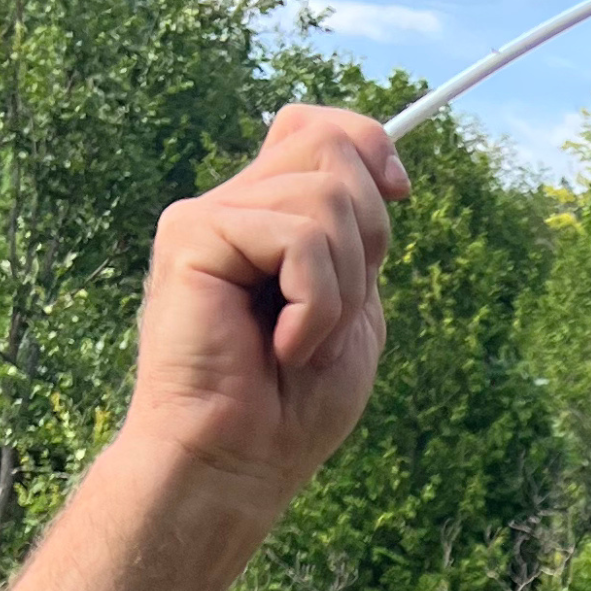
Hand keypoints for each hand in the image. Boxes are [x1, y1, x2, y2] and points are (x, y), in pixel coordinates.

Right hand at [125, 104, 408, 514]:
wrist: (239, 464)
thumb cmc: (293, 405)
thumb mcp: (352, 304)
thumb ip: (358, 235)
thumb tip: (389, 169)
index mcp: (269, 216)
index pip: (319, 126)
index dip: (370, 144)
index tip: (400, 193)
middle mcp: (233, 204)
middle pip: (331, 146)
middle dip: (369, 234)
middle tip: (335, 310)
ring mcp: (207, 217)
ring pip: (327, 196)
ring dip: (342, 286)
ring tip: (304, 339)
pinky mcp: (190, 236)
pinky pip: (298, 239)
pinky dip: (316, 306)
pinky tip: (283, 348)